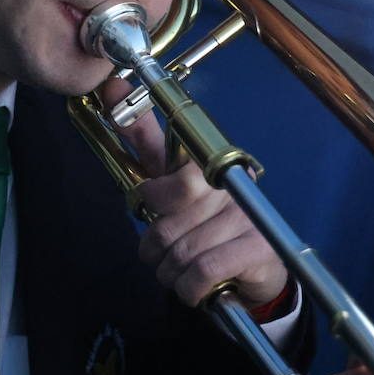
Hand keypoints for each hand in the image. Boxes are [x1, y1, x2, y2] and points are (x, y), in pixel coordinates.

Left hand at [99, 77, 288, 309]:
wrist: (252, 269)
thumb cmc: (204, 220)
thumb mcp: (171, 177)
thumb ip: (143, 138)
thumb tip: (114, 86)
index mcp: (212, 167)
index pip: (179, 182)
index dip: (154, 201)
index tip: (151, 209)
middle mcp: (235, 189)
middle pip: (173, 225)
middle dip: (154, 248)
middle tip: (156, 254)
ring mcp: (250, 219)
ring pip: (185, 253)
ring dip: (170, 273)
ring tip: (174, 272)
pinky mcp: (260, 250)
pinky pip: (205, 272)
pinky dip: (189, 288)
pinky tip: (192, 287)